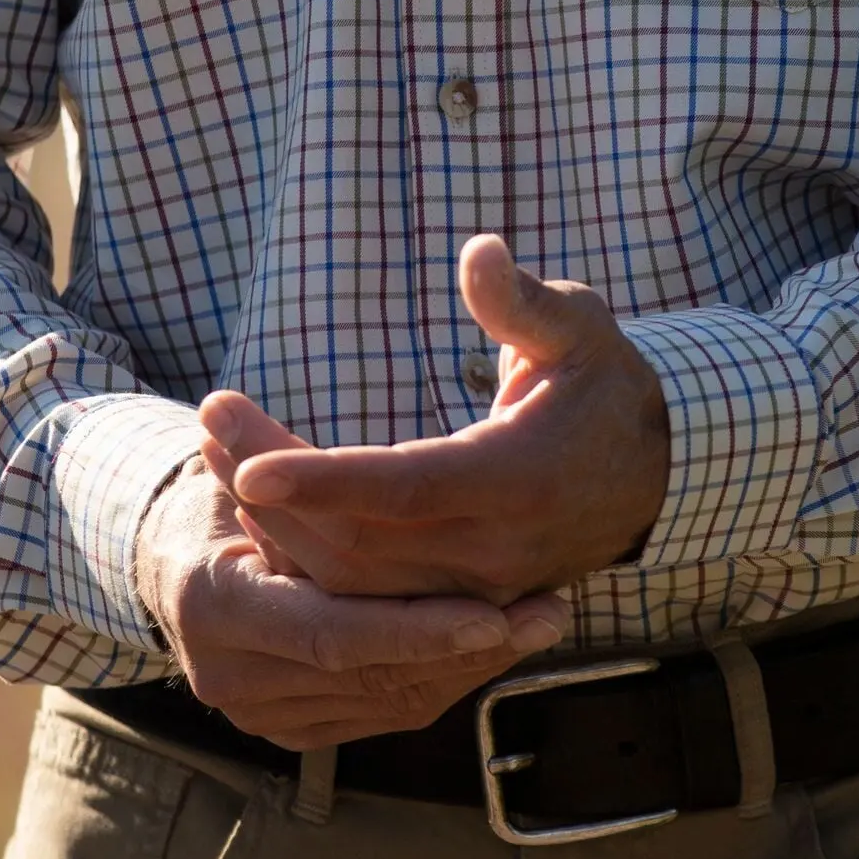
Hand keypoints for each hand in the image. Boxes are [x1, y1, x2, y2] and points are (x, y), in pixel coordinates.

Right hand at [136, 451, 569, 751]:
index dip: (417, 628)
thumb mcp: (237, 467)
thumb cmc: (221, 497)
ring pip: (390, 699)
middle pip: (374, 673)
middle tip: (551, 613)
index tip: (495, 614)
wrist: (178, 564)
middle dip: (468, 648)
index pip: (332, 629)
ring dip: (471, 663)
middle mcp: (231, 676)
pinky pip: (384, 711)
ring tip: (544, 619)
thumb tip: (228, 404)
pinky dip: (444, 676)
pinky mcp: (293, 729)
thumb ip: (260, 450)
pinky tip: (499, 641)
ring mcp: (262, 713)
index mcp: (214, 607)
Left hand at [206, 235, 668, 606]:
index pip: (407, 488)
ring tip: (218, 451)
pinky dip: (304, 556)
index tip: (247, 465)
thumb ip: (524, 300)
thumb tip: (479, 252)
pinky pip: (364, 598)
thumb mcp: (580, 327)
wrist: (646, 477)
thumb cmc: (599, 384)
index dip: (325, 481)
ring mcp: (472, 590)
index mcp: (521, 479)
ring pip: (350, 581)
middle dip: (272, 488)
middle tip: (212, 421)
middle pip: (357, 541)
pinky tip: (260, 503)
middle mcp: (493, 551)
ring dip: (275, 523)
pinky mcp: (455, 606)